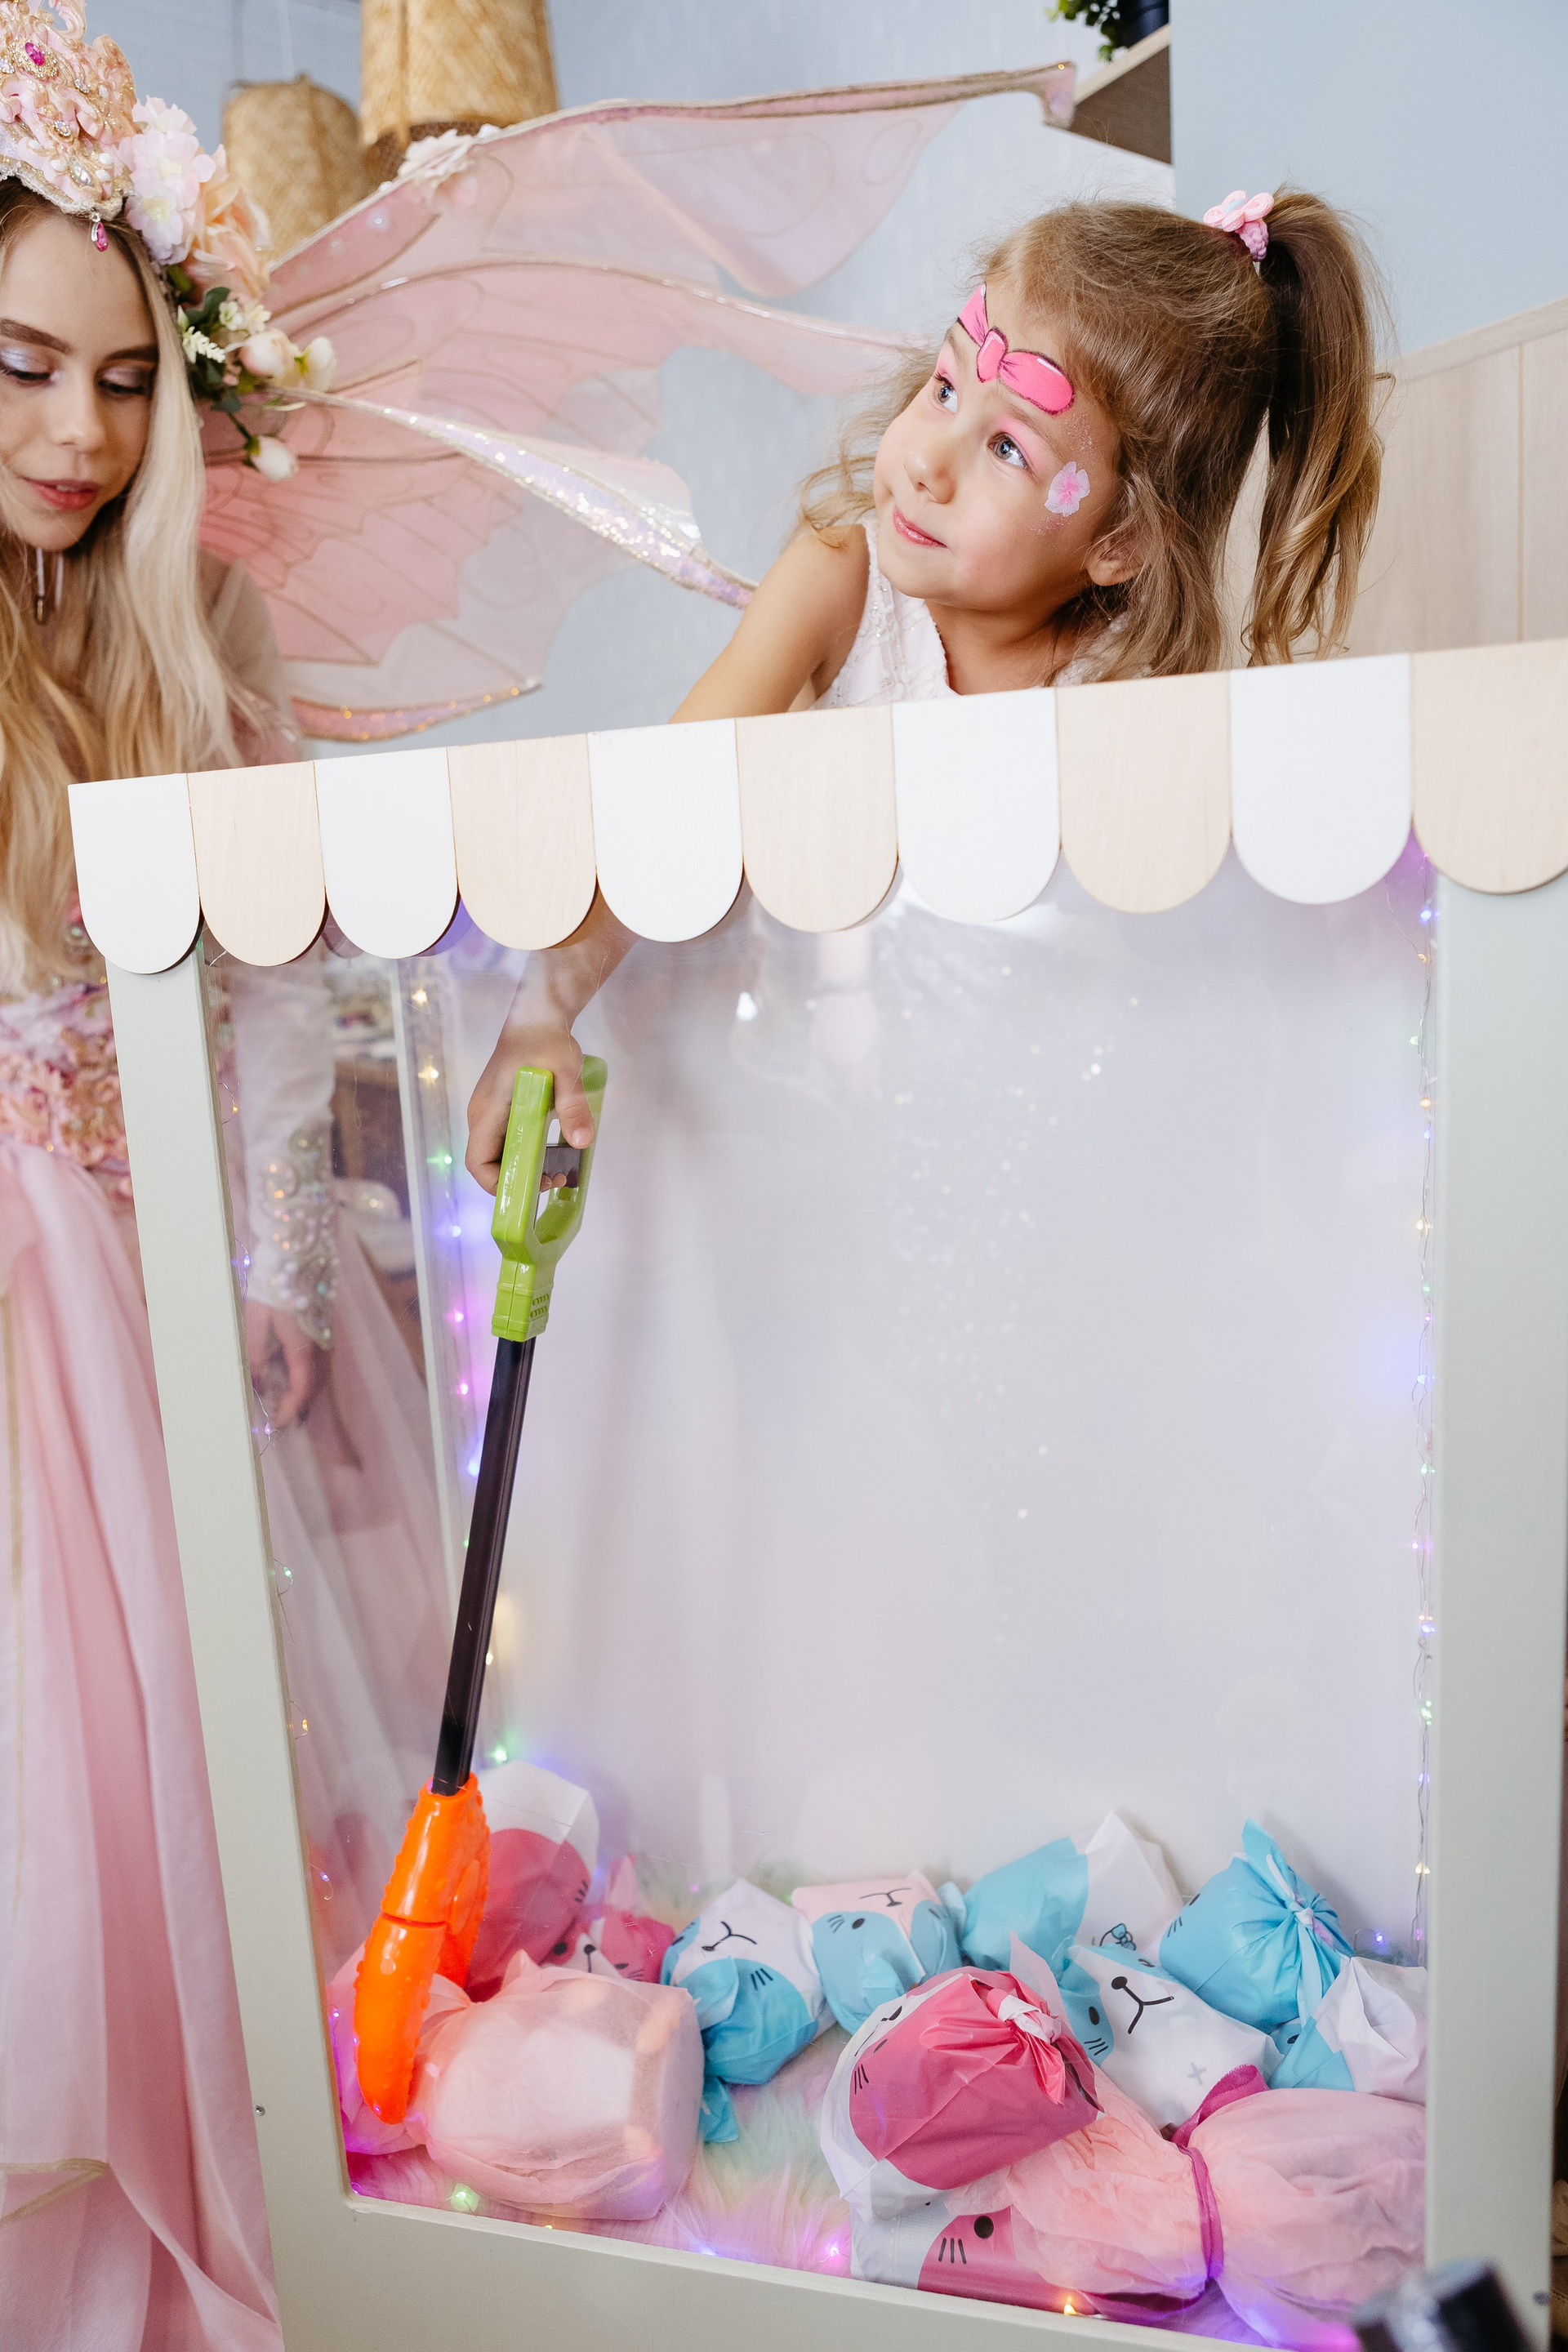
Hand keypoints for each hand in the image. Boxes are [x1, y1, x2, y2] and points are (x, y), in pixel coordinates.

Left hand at [244, 1299, 329, 1428]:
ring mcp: (325, 1336)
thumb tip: (258, 1382)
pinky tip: (297, 1377)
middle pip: (315, 1384)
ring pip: (321, 1373)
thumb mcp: (256, 1322)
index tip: (278, 1422)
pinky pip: (321, 1361)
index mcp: (303, 1346)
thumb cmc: (273, 1287)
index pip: (301, 1386)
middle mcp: (320, 1345)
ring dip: (307, 1391)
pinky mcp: (324, 1327)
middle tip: (282, 1419)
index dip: (290, 1407)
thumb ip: (256, 1355)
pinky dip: (310, 1376)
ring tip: (289, 1403)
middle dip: (300, 1404)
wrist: (296, 1255)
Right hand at [465, 1020, 595, 1196]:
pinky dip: (527, 1153)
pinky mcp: (503, 1111)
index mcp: (488, 1110)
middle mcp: (483, 1116)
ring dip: (524, 1167)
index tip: (529, 1187)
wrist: (537, 1017)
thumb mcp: (565, 1071)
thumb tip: (582, 1141)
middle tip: (552, 1179)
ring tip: (556, 1170)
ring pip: (499, 1154)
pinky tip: (551, 1153)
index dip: (497, 1183)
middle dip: (517, 1179)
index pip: (477, 1161)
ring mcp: (491, 1114)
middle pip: (488, 1163)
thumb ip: (572, 1106)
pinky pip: (508, 1141)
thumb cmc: (545, 1040)